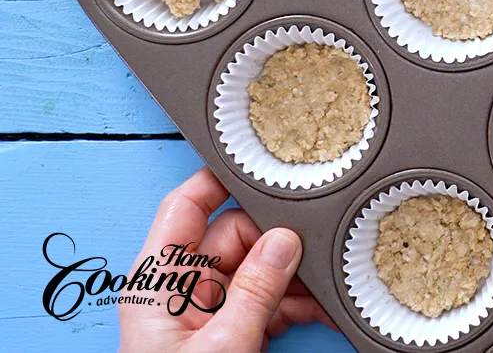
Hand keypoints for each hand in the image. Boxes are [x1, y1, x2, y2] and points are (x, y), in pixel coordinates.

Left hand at [119, 167, 335, 352]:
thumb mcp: (222, 347)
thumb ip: (256, 289)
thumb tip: (286, 239)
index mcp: (161, 280)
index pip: (187, 206)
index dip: (221, 179)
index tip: (263, 161)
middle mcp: (184, 286)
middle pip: (238, 235)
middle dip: (280, 242)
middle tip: (317, 246)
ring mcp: (210, 308)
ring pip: (261, 267)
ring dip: (296, 277)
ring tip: (328, 284)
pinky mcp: (232, 328)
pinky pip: (268, 298)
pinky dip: (296, 303)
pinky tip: (322, 307)